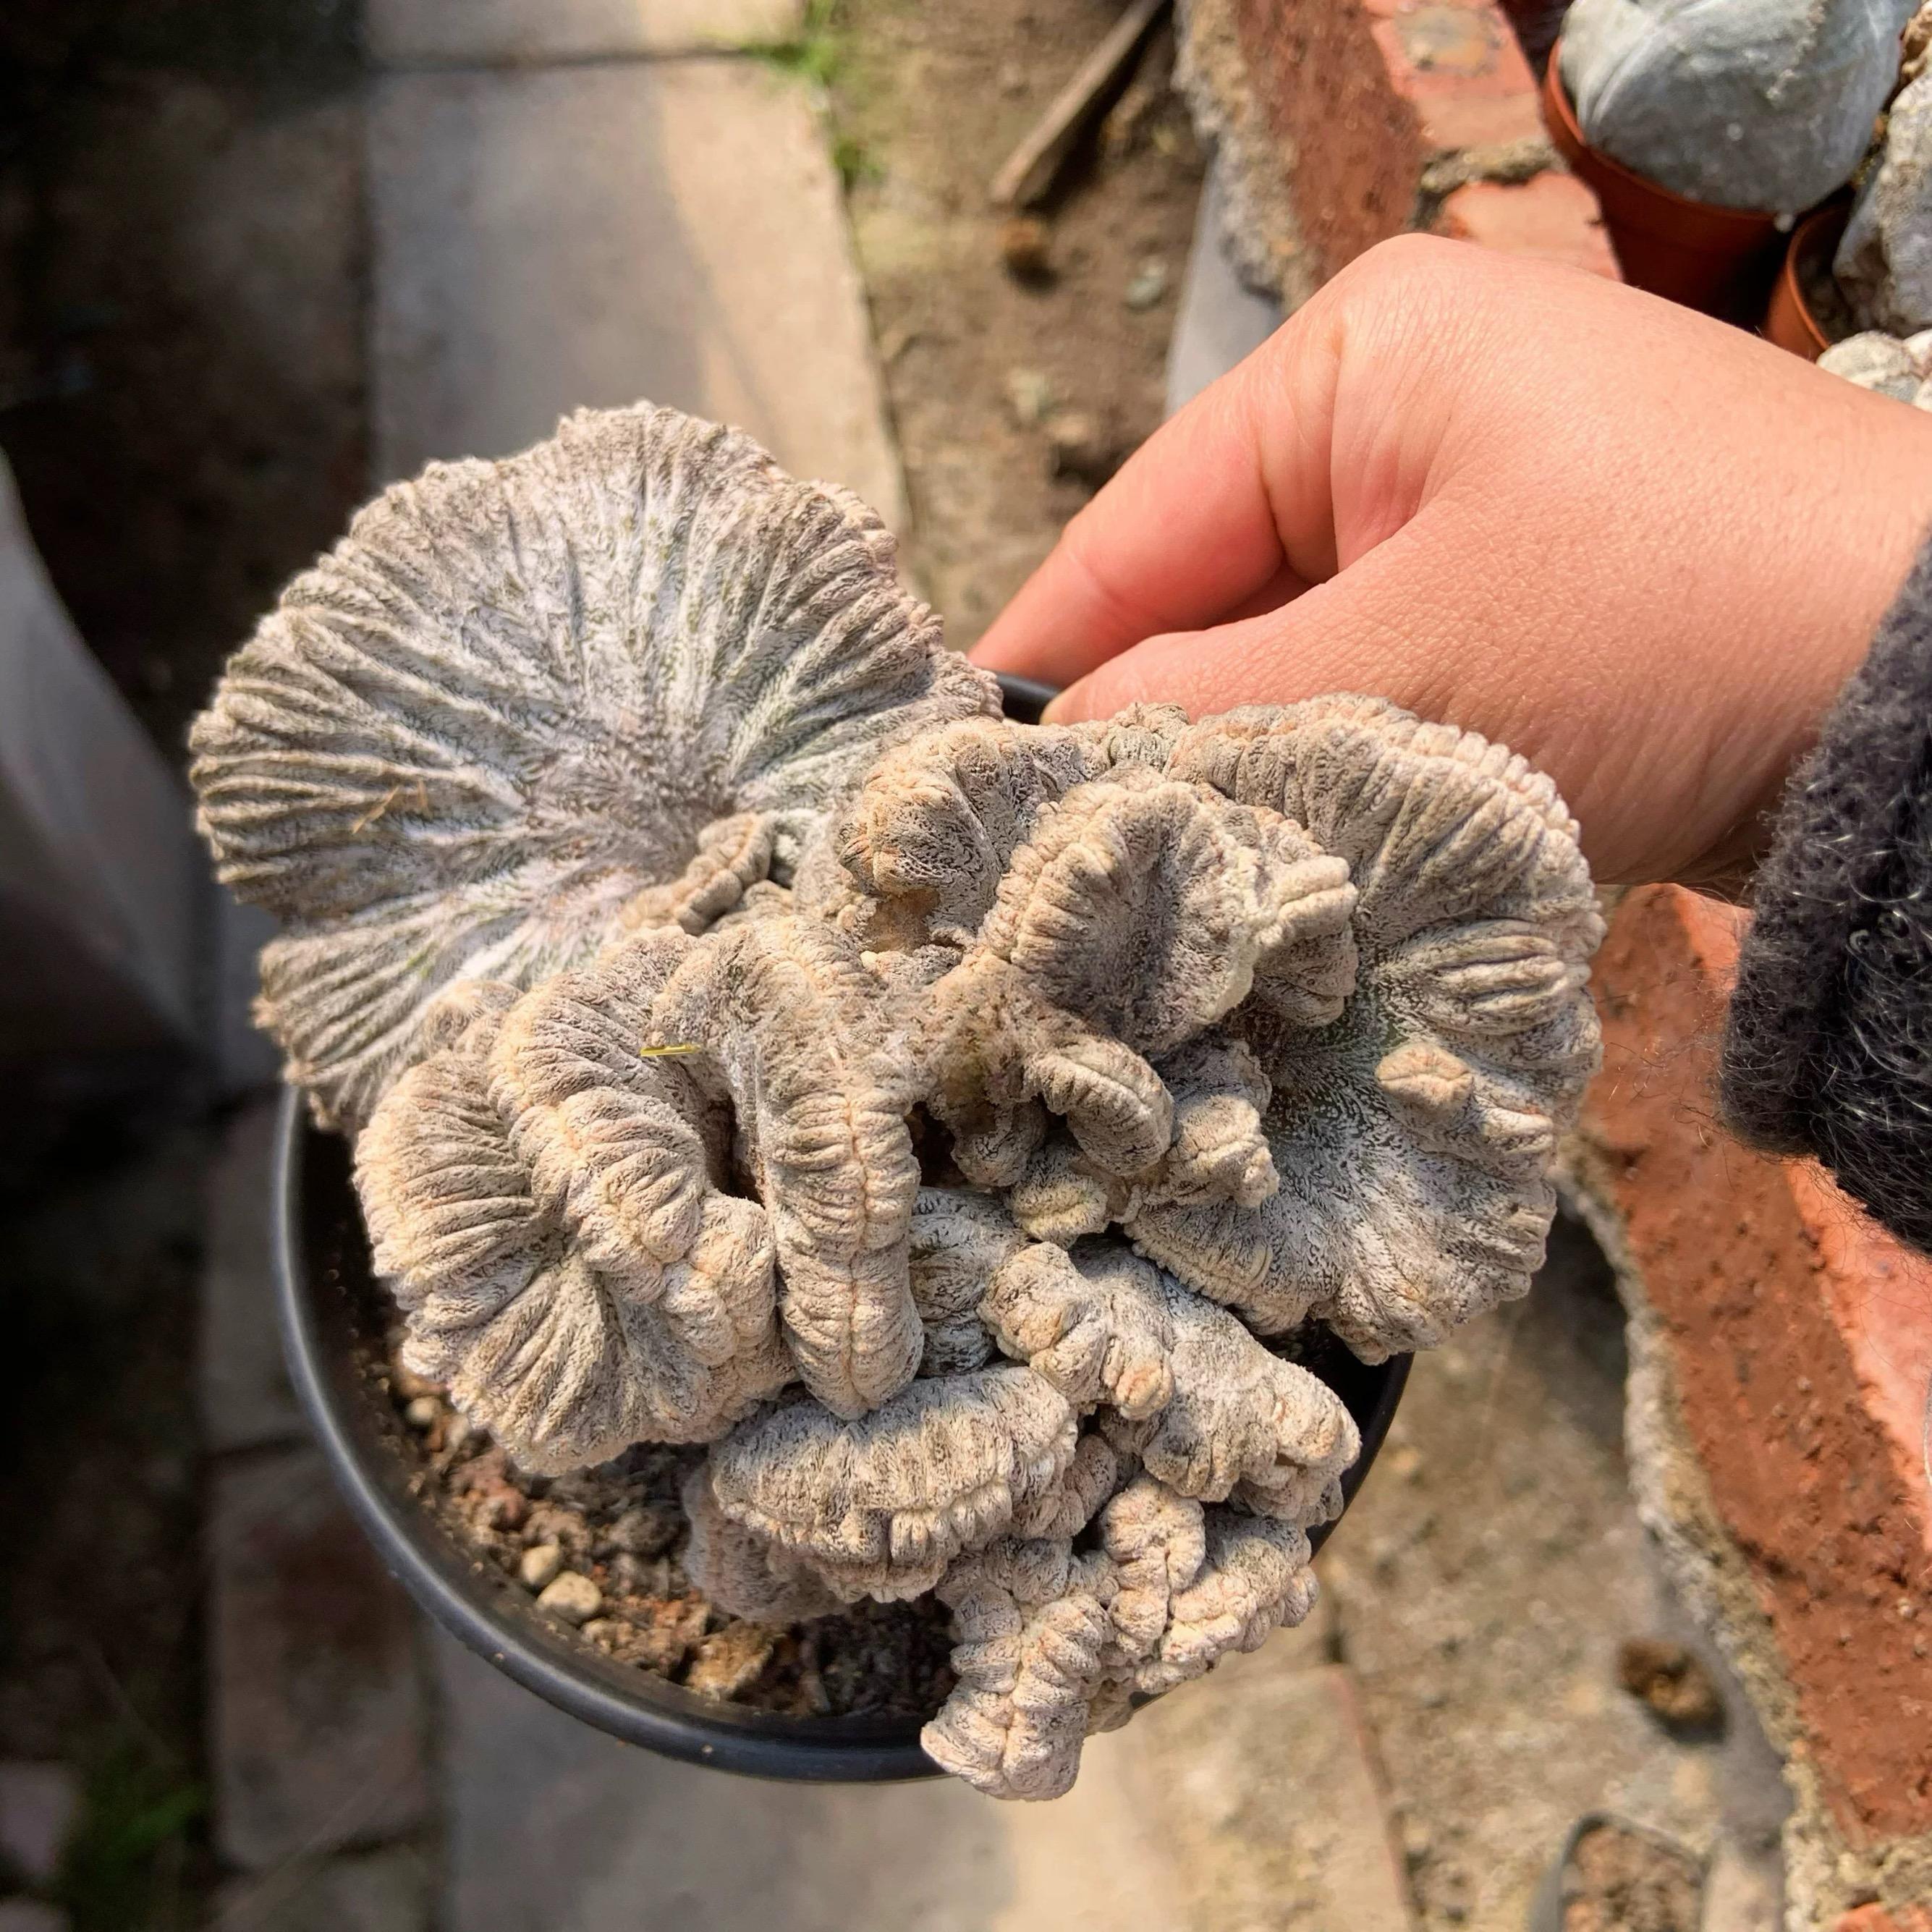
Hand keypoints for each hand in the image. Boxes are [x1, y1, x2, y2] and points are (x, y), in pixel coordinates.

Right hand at [970, 235, 1931, 888]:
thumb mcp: (1406, 666)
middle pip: (1209, 608)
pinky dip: (1336, 794)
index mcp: (1357, 367)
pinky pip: (1382, 714)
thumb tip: (1035, 770)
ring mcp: (1473, 529)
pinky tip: (1284, 882)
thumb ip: (1198, 714)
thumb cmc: (1677, 626)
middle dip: (1151, 744)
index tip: (945, 790)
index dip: (1035, 667)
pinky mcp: (1530, 628)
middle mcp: (1405, 428)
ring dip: (1247, 784)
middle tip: (1057, 882)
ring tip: (1163, 900)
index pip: (1134, 528)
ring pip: (1292, 678)